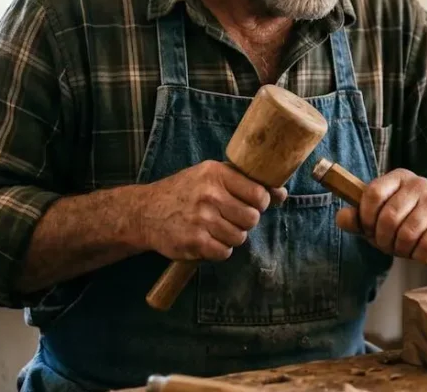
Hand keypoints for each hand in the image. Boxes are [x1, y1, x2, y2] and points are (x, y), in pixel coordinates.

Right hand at [136, 160, 287, 260]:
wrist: (144, 212)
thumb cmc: (185, 192)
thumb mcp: (211, 176)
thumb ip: (245, 183)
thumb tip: (282, 194)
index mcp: (216, 174)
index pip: (258, 194)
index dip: (261, 203)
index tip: (252, 204)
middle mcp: (208, 195)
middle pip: (251, 218)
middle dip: (245, 221)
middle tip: (230, 218)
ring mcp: (200, 219)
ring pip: (239, 237)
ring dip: (231, 237)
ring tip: (215, 228)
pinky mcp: (193, 242)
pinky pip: (224, 252)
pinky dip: (219, 250)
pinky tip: (207, 240)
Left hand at [334, 169, 426, 269]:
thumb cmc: (406, 227)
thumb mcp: (377, 223)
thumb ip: (358, 220)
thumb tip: (342, 217)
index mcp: (398, 178)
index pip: (373, 193)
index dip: (366, 218)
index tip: (370, 229)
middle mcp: (419, 183)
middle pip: (389, 217)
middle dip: (385, 240)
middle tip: (390, 245)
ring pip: (408, 233)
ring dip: (403, 250)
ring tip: (406, 249)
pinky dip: (420, 256)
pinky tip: (423, 253)